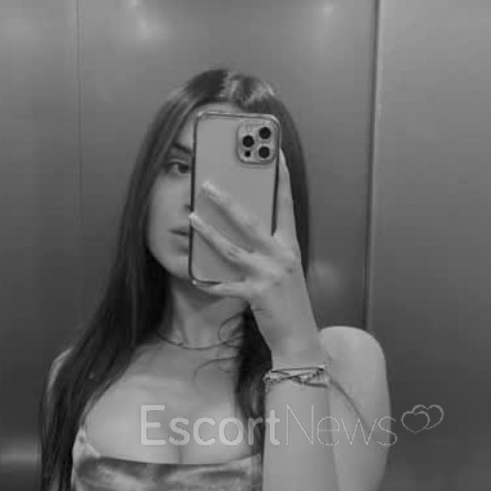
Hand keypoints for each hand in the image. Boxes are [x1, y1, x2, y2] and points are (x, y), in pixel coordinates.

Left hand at [189, 150, 320, 357]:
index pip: (286, 204)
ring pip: (232, 248)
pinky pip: (225, 285)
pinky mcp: (256, 295)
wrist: (298, 337)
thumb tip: (240, 225)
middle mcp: (282, 256)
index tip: (275, 153)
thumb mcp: (284, 268)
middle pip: (251, 221)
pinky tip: (194, 276)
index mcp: (290, 245)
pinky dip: (208, 281)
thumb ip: (268, 247)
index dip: (281, 177)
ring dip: (209, 232)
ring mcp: (269, 275)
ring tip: (192, 217)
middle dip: (228, 200)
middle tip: (208, 183)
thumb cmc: (288, 301)